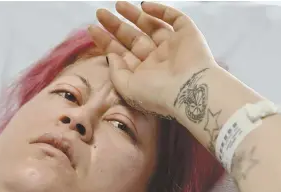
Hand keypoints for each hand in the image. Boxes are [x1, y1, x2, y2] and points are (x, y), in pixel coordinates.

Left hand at [88, 1, 217, 118]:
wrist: (189, 90)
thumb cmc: (157, 94)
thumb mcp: (127, 88)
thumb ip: (116, 72)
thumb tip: (110, 55)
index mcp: (143, 74)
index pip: (121, 54)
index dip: (106, 41)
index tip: (92, 28)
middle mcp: (157, 60)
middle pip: (133, 39)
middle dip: (116, 26)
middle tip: (99, 13)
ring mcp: (173, 46)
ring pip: (151, 26)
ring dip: (134, 15)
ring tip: (117, 5)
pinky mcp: (188, 35)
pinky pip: (173, 18)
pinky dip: (160, 10)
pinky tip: (144, 6)